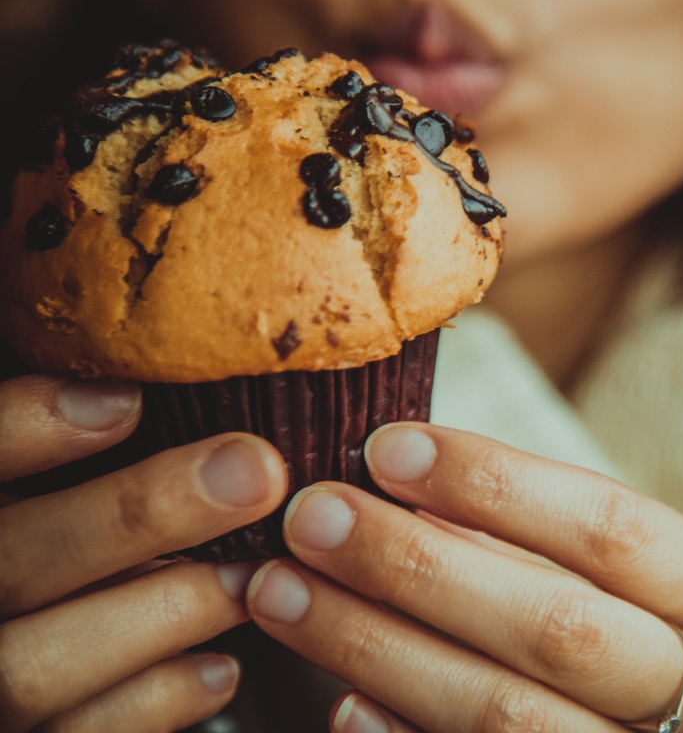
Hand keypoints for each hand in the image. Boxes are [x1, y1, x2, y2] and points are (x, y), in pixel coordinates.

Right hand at [0, 374, 287, 732]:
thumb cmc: (65, 544)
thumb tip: (131, 389)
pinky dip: (159, 698)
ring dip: (165, 610)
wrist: (45, 638)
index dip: (27, 430)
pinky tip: (222, 663)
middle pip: (13, 562)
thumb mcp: (53, 486)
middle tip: (254, 470)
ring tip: (251, 571)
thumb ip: (57, 441)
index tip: (127, 400)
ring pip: (34, 666)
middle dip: (139, 514)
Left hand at [247, 423, 682, 731]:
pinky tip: (344, 704)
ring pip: (510, 719)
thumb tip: (409, 490)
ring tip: (292, 595)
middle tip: (315, 518)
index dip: (496, 487)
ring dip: (382, 651)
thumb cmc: (679, 652)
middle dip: (418, 567)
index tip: (390, 450)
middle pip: (556, 628)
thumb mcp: (660, 587)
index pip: (613, 529)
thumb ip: (556, 548)